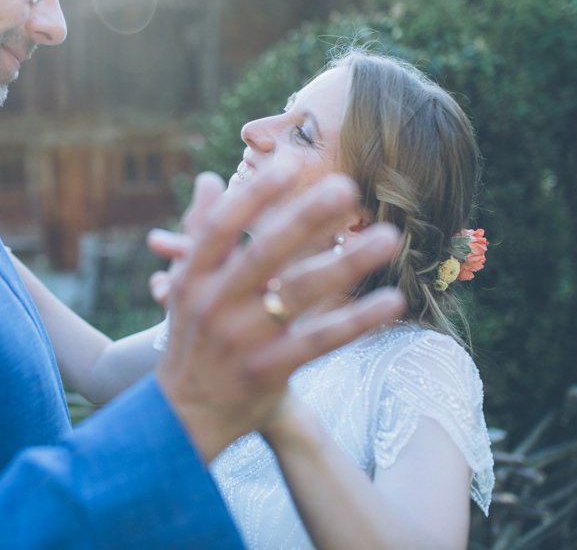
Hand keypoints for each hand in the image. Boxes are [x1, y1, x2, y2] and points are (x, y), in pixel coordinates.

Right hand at [155, 167, 403, 460]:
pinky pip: (321, 340)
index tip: (291, 162)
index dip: (255, 195)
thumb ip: (199, 232)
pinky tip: (392, 299)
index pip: (222, 228)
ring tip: (388, 236)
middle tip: (347, 187)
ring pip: (299, 295)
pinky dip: (357, 320)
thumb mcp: (184, 286)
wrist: (185, 414)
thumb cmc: (192, 337)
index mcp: (193, 278)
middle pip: (264, 254)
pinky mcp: (270, 370)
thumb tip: (211, 179)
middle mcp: (214, 305)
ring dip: (346, 264)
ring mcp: (242, 340)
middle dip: (305, 218)